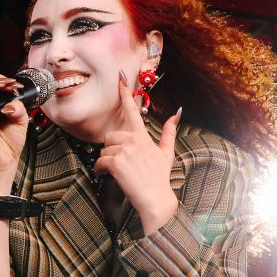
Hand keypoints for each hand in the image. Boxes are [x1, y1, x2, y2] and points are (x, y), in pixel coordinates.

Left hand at [94, 72, 180, 231]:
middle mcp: (134, 140)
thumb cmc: (159, 178)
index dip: (125, 92)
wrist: (155, 199)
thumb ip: (170, 131)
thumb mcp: (166, 152)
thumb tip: (178, 113)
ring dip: (106, 160)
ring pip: (104, 149)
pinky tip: (106, 176)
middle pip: (110, 136)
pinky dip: (99, 170)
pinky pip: (100, 161)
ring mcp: (125, 151)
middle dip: (111, 149)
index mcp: (143, 136)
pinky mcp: (116, 162)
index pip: (133, 110)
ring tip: (117, 172)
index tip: (120, 76)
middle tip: (120, 163)